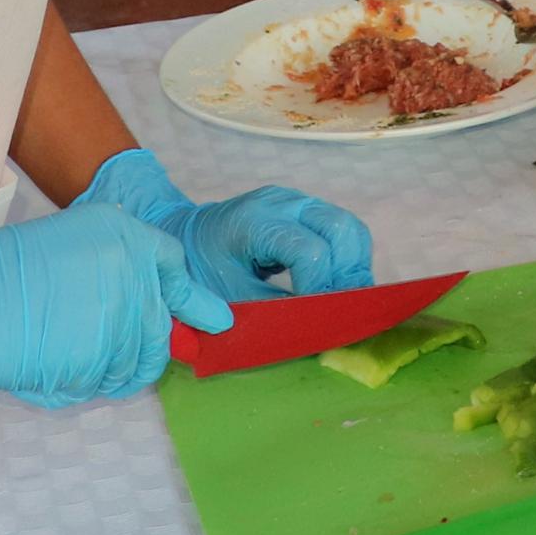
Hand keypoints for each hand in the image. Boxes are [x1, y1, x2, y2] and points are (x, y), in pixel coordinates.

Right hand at [0, 187, 228, 406]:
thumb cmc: (2, 268)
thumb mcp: (72, 238)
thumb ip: (119, 262)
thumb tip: (156, 299)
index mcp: (128, 237)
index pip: (175, 270)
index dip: (191, 300)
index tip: (214, 321)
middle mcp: (133, 275)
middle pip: (159, 329)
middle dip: (138, 347)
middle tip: (98, 347)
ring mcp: (117, 320)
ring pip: (133, 364)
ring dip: (107, 369)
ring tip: (65, 353)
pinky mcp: (93, 360)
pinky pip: (100, 385)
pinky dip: (79, 385)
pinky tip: (50, 367)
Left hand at [80, 147, 373, 303]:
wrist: (181, 233)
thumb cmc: (198, 269)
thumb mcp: (228, 297)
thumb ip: (272, 313)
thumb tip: (316, 334)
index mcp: (256, 222)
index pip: (310, 251)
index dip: (321, 288)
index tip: (318, 318)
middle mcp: (284, 203)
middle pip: (342, 229)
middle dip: (349, 273)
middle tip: (344, 309)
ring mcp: (298, 200)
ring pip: (349, 227)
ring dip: (354, 265)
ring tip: (344, 299)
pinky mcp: (305, 209)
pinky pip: (342, 229)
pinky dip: (347, 258)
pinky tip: (336, 284)